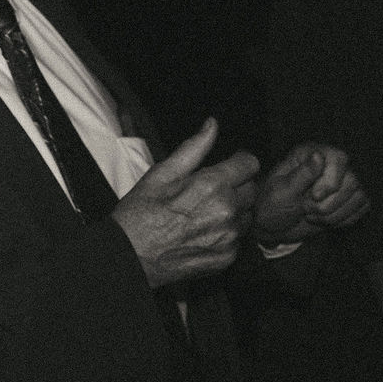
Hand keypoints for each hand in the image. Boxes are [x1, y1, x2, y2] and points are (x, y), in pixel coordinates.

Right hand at [110, 118, 259, 288]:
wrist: (130, 257)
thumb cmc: (140, 214)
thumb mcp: (162, 173)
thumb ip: (194, 147)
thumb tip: (212, 124)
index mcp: (212, 184)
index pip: (250, 164)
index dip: (239, 162)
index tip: (228, 167)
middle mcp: (227, 210)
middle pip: (252, 189)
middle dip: (236, 187)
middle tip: (210, 192)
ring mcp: (229, 236)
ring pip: (247, 215)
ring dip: (234, 211)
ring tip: (205, 214)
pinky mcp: (228, 257)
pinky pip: (239, 239)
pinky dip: (226, 234)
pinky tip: (203, 233)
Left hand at [252, 142, 369, 244]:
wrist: (274, 226)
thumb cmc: (272, 205)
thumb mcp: (282, 191)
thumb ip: (302, 174)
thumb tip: (319, 155)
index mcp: (309, 154)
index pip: (338, 158)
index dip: (331, 180)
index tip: (315, 197)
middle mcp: (328, 163)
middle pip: (353, 180)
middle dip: (330, 203)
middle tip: (307, 209)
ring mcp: (341, 180)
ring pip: (360, 196)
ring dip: (336, 214)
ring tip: (313, 215)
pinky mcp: (349, 198)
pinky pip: (362, 208)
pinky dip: (343, 219)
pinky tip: (325, 220)